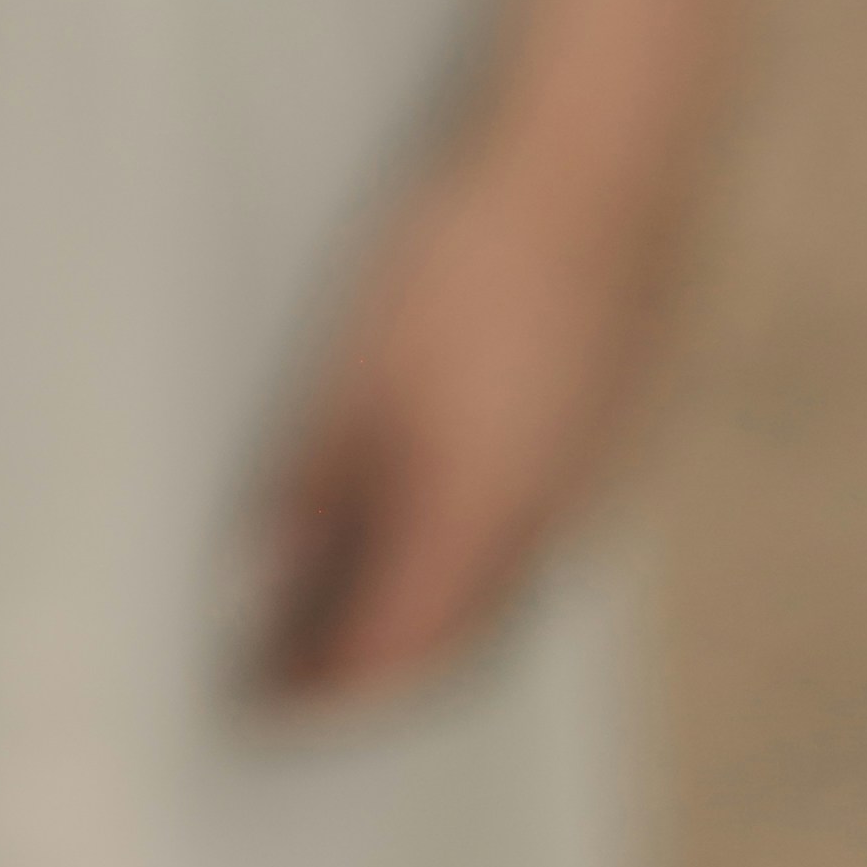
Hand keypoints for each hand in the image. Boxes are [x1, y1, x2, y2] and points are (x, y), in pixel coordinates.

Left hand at [253, 145, 690, 710]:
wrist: (609, 156)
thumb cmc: (480, 242)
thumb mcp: (366, 358)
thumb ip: (320, 473)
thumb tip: (269, 566)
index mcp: (486, 510)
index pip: (398, 651)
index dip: (325, 694)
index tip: (258, 710)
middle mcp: (552, 514)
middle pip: (450, 634)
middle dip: (363, 666)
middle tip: (279, 673)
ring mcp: (589, 472)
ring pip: (492, 583)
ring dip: (413, 610)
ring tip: (323, 605)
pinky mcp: (603, 426)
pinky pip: (526, 527)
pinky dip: (457, 554)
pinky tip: (408, 519)